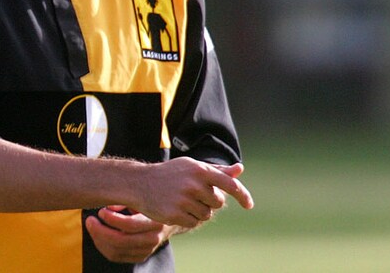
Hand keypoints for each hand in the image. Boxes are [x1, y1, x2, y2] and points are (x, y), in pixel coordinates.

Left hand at [85, 206, 175, 263]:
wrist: (168, 220)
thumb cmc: (151, 204)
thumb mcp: (143, 197)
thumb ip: (127, 199)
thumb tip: (109, 206)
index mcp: (155, 222)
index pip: (130, 225)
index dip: (112, 219)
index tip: (100, 211)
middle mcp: (152, 239)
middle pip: (121, 241)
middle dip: (100, 231)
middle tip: (89, 220)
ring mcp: (146, 250)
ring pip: (116, 251)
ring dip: (99, 239)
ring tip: (92, 226)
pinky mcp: (139, 256)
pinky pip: (116, 256)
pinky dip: (103, 246)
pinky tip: (98, 235)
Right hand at [131, 159, 253, 228]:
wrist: (140, 183)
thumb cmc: (171, 174)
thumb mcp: (192, 167)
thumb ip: (217, 170)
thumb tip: (240, 169)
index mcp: (200, 170)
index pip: (229, 184)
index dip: (242, 195)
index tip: (249, 205)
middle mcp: (193, 184)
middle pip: (218, 202)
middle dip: (210, 202)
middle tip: (194, 195)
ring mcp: (183, 200)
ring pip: (206, 214)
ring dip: (199, 211)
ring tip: (183, 201)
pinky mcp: (174, 214)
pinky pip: (193, 223)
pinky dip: (188, 219)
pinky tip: (177, 209)